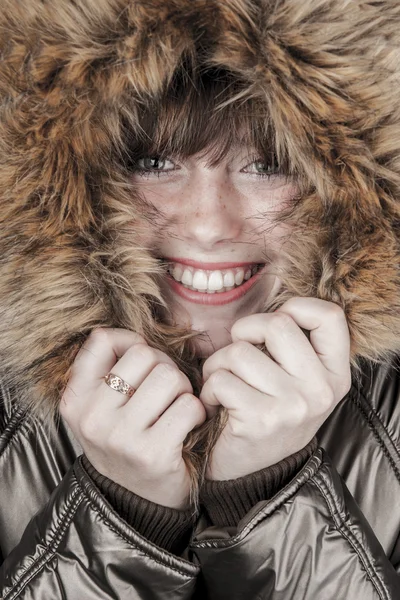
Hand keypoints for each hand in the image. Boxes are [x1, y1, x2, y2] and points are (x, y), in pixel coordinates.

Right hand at [60, 328, 205, 508]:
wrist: (135, 502)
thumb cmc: (125, 441)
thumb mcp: (101, 408)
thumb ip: (111, 370)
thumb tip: (140, 336)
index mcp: (75, 399)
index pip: (101, 340)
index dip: (130, 341)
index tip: (141, 362)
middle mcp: (92, 417)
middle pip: (144, 355)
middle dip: (164, 367)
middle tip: (166, 391)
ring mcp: (121, 437)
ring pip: (169, 377)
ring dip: (182, 389)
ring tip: (176, 407)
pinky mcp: (153, 453)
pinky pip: (189, 406)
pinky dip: (196, 412)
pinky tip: (187, 426)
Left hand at [200, 298, 350, 480]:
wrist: (254, 476)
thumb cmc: (269, 415)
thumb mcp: (298, 383)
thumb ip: (294, 346)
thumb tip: (271, 296)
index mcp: (334, 375)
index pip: (328, 317)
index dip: (296, 308)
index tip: (272, 327)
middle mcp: (320, 389)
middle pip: (277, 325)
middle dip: (244, 333)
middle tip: (236, 355)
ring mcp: (293, 405)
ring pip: (240, 352)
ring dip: (219, 365)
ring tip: (223, 385)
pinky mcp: (260, 419)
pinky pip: (221, 379)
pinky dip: (210, 389)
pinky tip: (217, 405)